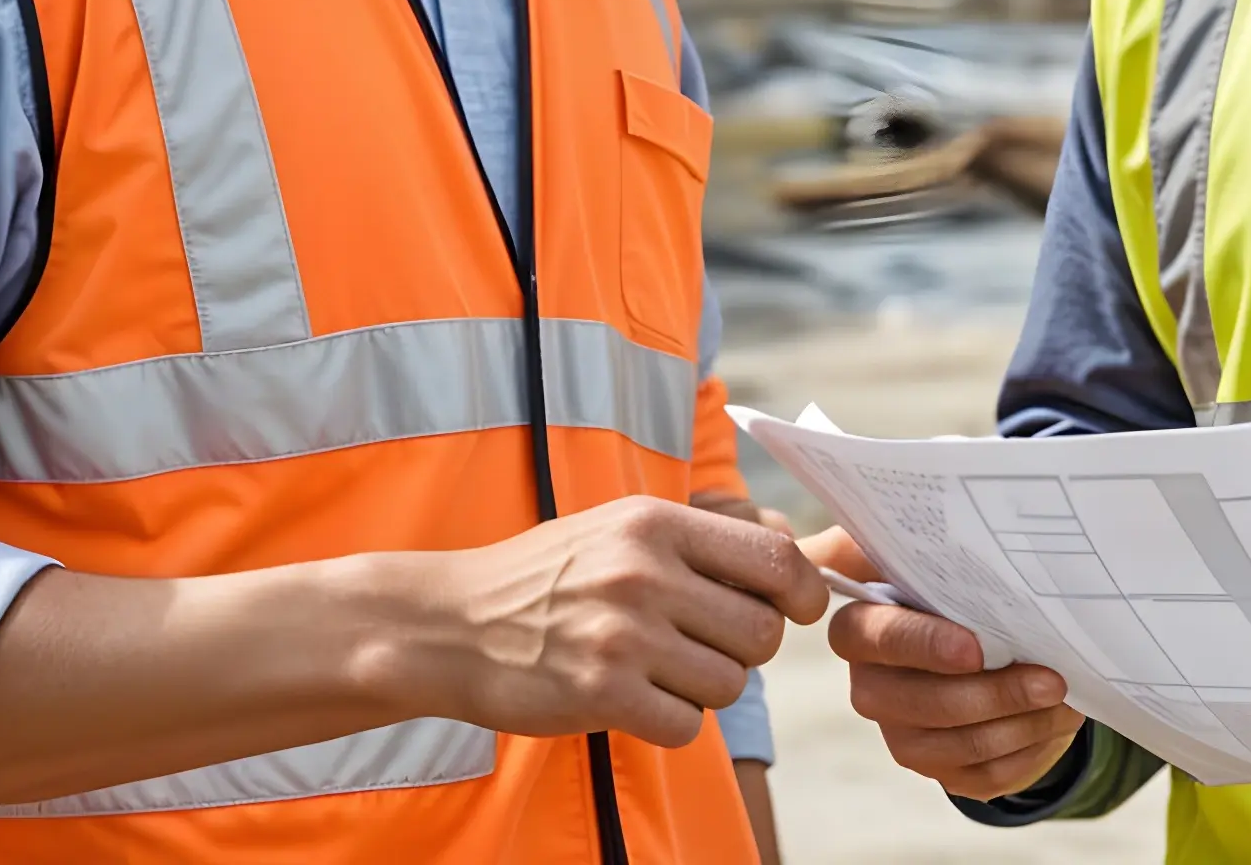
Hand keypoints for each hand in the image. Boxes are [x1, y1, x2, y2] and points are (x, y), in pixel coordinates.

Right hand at [387, 496, 827, 749]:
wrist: (449, 623)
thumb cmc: (548, 576)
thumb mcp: (620, 527)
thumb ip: (702, 539)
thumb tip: (796, 555)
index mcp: (656, 524)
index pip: (774, 556)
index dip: (801, 590)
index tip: (796, 609)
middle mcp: (643, 574)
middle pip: (761, 631)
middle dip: (745, 649)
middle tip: (702, 646)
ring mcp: (621, 636)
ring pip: (730, 683)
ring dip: (706, 689)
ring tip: (657, 671)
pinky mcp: (600, 694)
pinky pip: (688, 725)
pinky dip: (671, 722)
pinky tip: (635, 701)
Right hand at [809, 527, 1084, 798]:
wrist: (984, 636)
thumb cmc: (949, 584)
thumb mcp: (921, 546)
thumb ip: (895, 526)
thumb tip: (889, 505)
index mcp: (860, 630)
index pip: (874, 639)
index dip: (922, 645)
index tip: (975, 646)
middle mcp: (873, 689)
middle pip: (924, 705)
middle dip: (993, 694)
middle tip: (1051, 677)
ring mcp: (905, 736)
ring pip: (961, 746)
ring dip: (1020, 722)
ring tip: (1064, 695)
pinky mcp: (942, 769)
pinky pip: (985, 774)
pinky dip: (1028, 749)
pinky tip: (1055, 720)